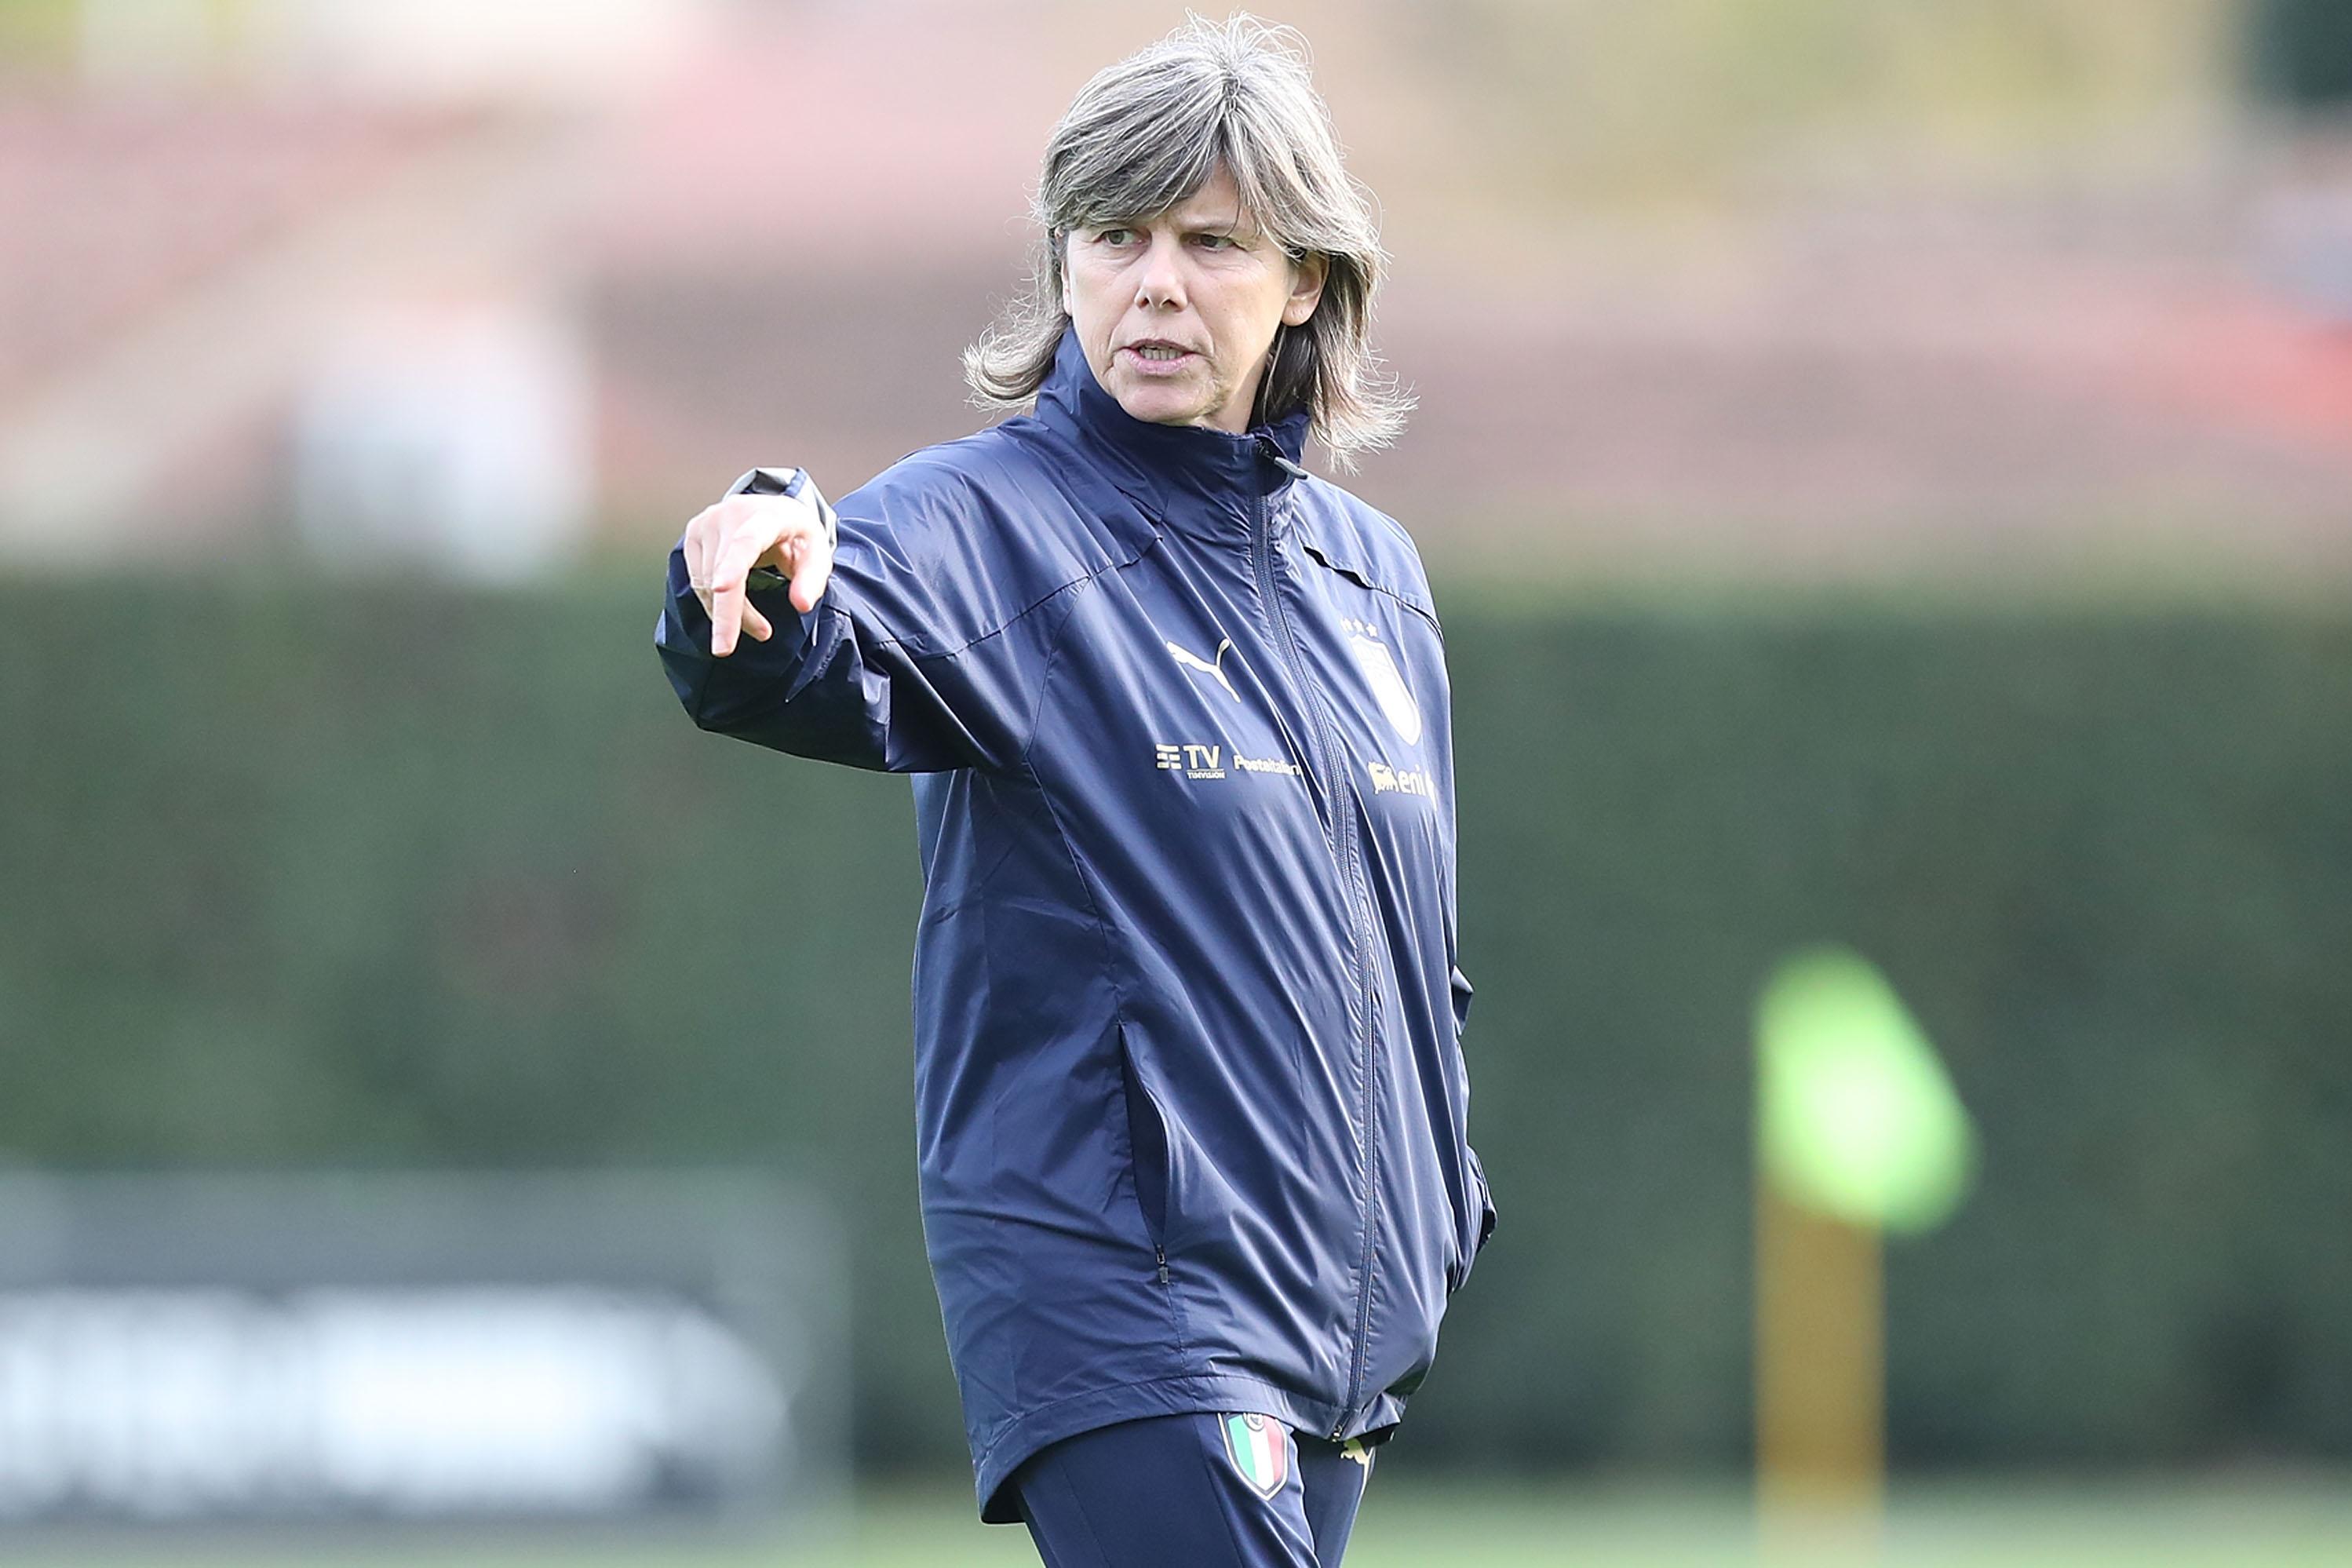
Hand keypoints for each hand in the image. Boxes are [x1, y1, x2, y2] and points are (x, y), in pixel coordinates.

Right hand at [683, 486, 834, 656]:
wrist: (774, 512)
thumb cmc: (797, 537)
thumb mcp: (817, 554)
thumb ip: (812, 579)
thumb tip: (801, 605)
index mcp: (767, 516)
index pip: (747, 540)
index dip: (733, 566)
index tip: (722, 588)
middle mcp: (731, 514)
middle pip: (720, 570)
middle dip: (725, 613)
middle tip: (725, 648)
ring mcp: (707, 523)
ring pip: (707, 581)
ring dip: (728, 614)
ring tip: (759, 628)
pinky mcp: (693, 535)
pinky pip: (698, 580)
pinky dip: (716, 604)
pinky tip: (736, 612)